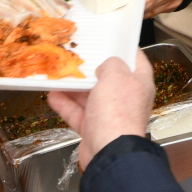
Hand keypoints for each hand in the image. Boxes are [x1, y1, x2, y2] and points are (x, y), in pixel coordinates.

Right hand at [47, 52, 155, 170]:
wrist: (108, 151)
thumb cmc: (118, 111)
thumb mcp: (116, 76)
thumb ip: (111, 64)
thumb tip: (106, 66)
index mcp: (139, 84)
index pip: (136, 61)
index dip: (124, 49)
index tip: (110, 39)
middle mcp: (127, 99)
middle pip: (109, 79)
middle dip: (92, 69)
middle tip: (76, 57)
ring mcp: (110, 115)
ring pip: (90, 97)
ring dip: (74, 87)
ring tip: (58, 74)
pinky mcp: (94, 129)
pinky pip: (78, 113)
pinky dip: (65, 104)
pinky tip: (52, 94)